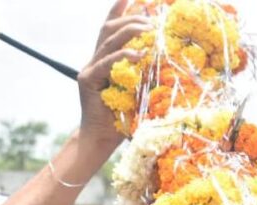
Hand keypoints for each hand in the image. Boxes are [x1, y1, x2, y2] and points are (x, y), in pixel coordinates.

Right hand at [77, 1, 151, 149]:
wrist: (101, 139)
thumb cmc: (124, 118)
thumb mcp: (139, 91)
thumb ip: (146, 75)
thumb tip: (168, 65)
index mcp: (106, 60)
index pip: (111, 28)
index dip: (119, 10)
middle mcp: (94, 60)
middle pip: (109, 30)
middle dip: (130, 19)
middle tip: (150, 17)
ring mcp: (89, 69)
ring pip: (108, 42)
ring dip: (129, 32)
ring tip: (148, 29)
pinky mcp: (87, 80)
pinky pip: (106, 63)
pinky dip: (123, 57)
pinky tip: (138, 54)